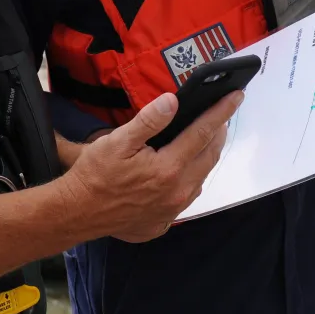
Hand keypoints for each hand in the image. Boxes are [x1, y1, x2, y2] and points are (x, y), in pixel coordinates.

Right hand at [60, 91, 240, 242]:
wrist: (78, 214)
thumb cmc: (95, 176)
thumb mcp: (117, 141)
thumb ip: (148, 121)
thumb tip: (173, 101)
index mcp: (168, 168)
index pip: (203, 133)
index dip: (220, 112)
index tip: (236, 96)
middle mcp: (177, 190)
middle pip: (210, 155)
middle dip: (219, 131)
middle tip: (222, 112)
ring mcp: (174, 207)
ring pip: (203, 175)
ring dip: (208, 153)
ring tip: (208, 134)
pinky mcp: (166, 217)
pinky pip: (191, 191)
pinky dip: (195, 173)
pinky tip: (187, 164)